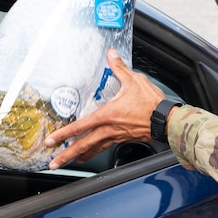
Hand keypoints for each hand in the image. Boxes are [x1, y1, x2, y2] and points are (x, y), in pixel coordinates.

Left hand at [45, 49, 165, 168]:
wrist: (167, 120)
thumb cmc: (151, 103)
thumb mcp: (134, 81)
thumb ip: (119, 67)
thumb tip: (111, 54)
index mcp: (107, 115)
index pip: (80, 126)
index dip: (63, 133)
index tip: (51, 141)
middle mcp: (109, 129)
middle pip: (83, 145)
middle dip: (66, 154)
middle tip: (52, 163)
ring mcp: (116, 136)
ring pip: (93, 149)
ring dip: (79, 156)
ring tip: (68, 161)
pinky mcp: (123, 139)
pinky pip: (104, 147)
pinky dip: (94, 151)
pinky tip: (91, 153)